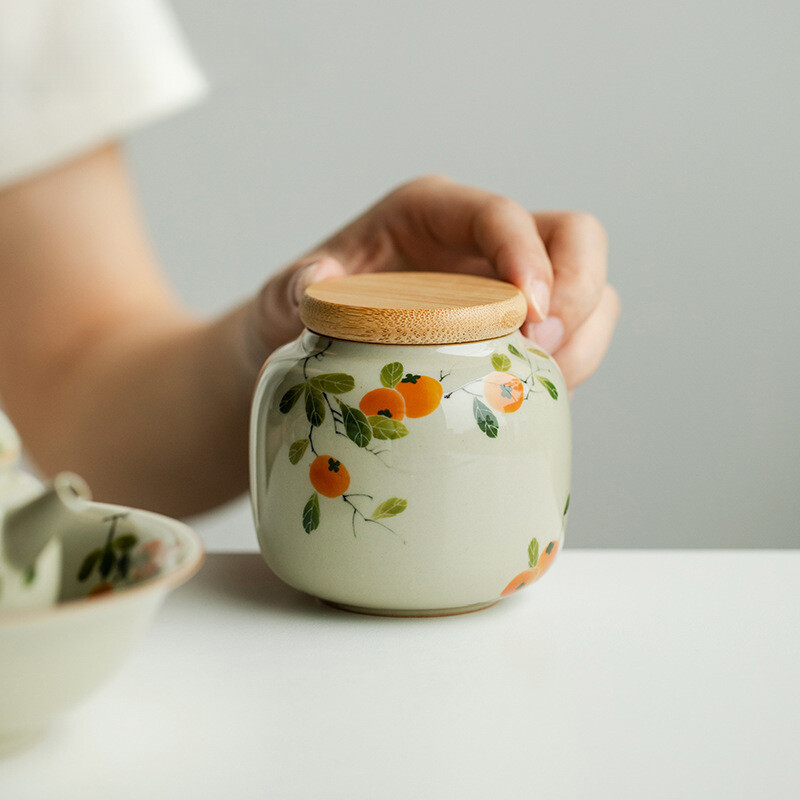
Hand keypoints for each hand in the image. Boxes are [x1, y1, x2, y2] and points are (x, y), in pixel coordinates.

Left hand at [250, 176, 618, 389]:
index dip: (528, 255)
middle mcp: (479, 241)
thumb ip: (296, 286)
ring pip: (589, 292)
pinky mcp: (517, 328)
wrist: (310, 346)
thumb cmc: (304, 308)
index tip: (531, 313)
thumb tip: (318, 285)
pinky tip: (537, 396)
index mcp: (431, 211)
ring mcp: (506, 284)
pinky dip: (573, 367)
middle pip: (574, 238)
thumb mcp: (287, 294)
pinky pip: (575, 338)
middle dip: (578, 292)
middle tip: (546, 351)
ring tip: (546, 382)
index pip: (501, 214)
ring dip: (584, 340)